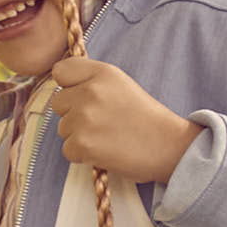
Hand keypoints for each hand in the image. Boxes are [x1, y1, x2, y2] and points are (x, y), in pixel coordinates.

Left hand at [48, 56, 201, 183]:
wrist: (168, 147)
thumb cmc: (146, 118)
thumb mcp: (122, 85)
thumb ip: (92, 81)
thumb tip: (65, 88)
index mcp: (102, 73)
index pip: (61, 71)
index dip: (69, 85)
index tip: (81, 96)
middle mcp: (90, 91)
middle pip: (58, 103)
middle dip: (73, 114)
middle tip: (101, 122)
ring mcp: (84, 118)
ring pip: (63, 129)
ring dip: (79, 136)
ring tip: (107, 137)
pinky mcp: (82, 144)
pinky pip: (67, 150)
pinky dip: (82, 155)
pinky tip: (104, 151)